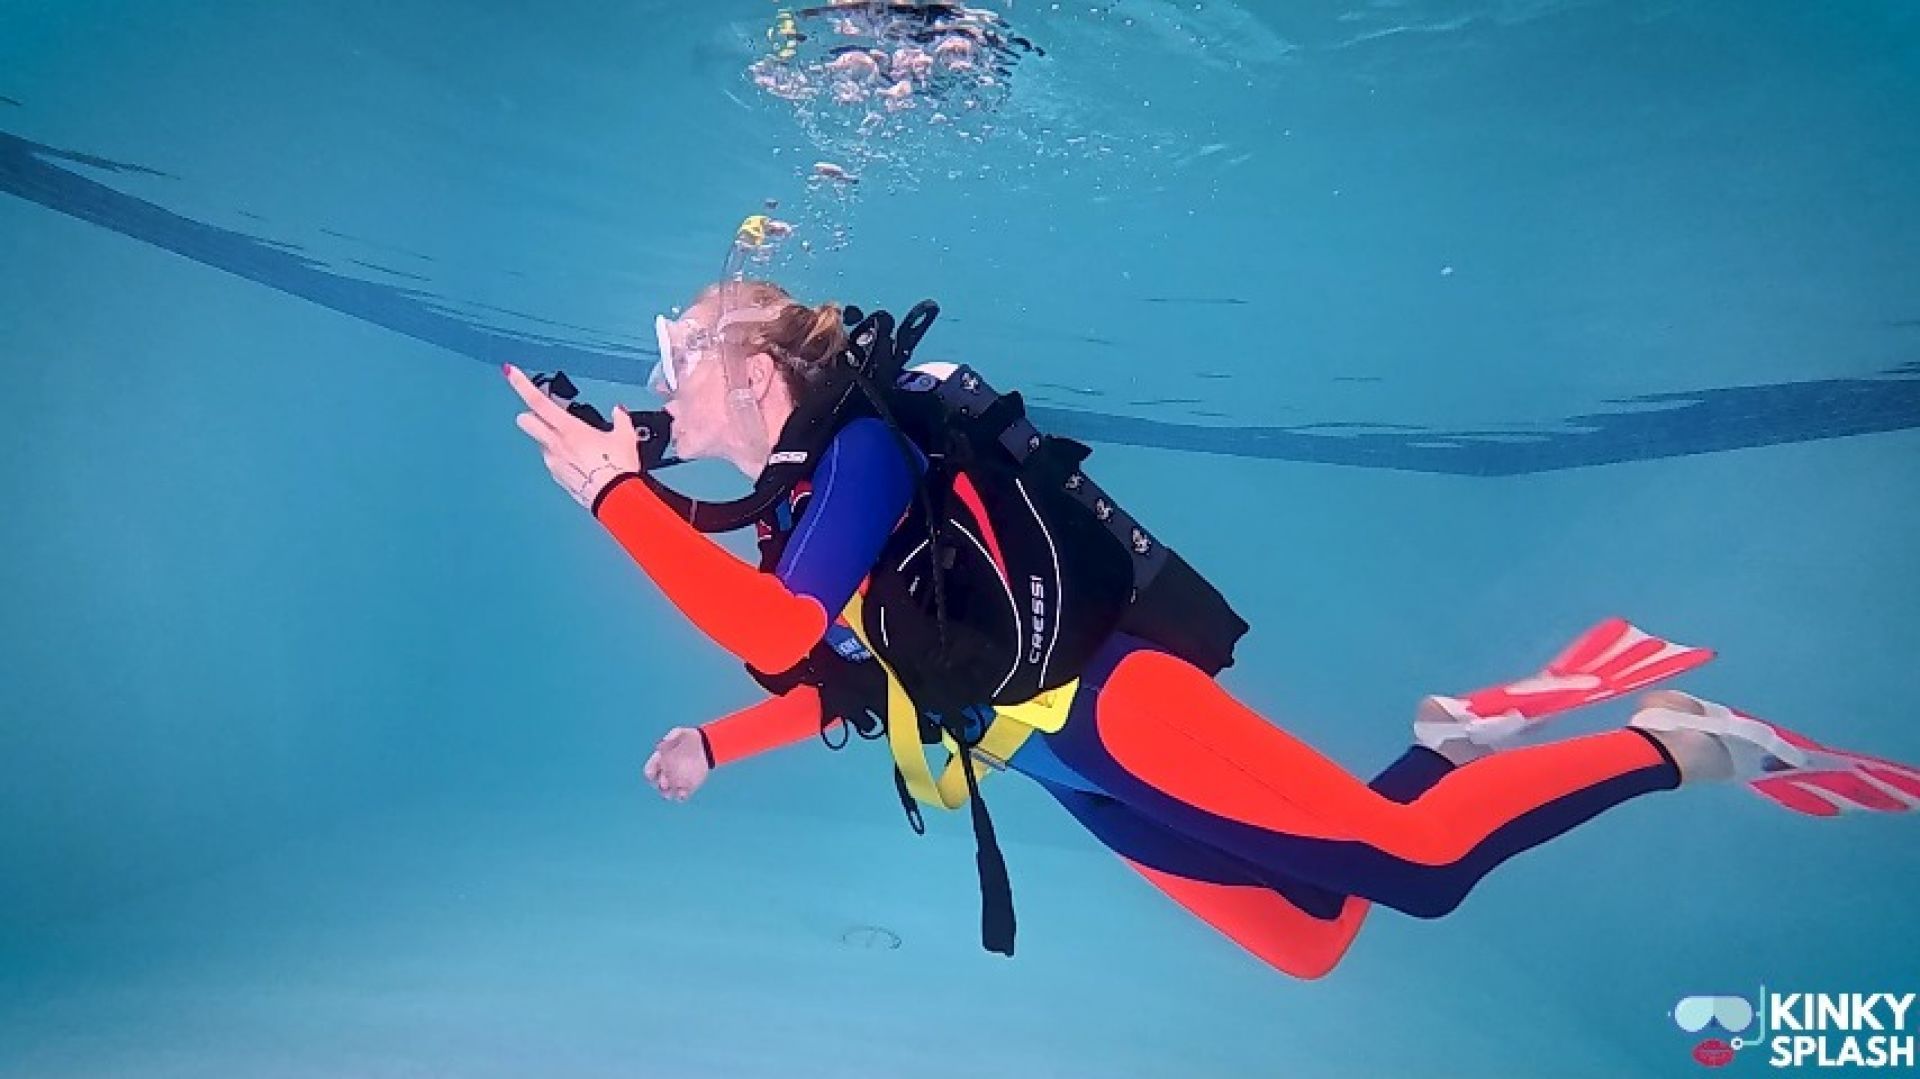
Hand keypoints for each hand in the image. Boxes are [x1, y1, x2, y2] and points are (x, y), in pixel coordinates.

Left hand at [503, 364, 640, 508]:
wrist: (616, 499)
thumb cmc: (618, 469)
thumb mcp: (625, 438)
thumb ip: (620, 419)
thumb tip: (619, 411)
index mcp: (569, 429)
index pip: (537, 401)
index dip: (521, 384)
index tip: (510, 371)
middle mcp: (555, 444)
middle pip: (526, 421)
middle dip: (530, 415)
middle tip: (544, 415)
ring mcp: (554, 462)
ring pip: (541, 442)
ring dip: (551, 439)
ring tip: (578, 445)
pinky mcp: (558, 477)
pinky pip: (553, 461)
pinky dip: (562, 458)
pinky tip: (581, 462)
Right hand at [643, 727, 711, 802]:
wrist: (706, 745)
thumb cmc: (690, 738)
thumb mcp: (680, 733)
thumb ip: (671, 737)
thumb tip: (659, 746)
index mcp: (660, 761)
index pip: (650, 770)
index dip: (650, 772)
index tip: (654, 771)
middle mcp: (666, 772)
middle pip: (657, 784)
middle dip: (660, 784)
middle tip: (666, 781)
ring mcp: (676, 780)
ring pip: (667, 792)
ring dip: (667, 794)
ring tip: (671, 793)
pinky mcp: (688, 786)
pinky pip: (682, 795)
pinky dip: (681, 797)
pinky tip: (683, 793)